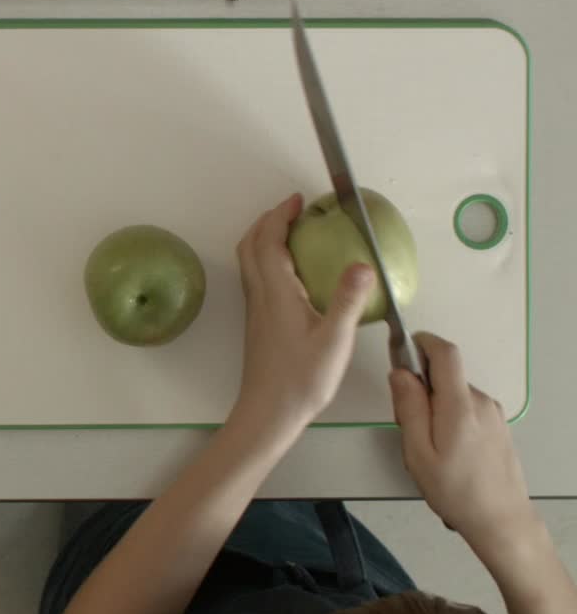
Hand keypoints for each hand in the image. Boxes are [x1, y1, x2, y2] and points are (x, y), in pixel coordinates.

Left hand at [231, 194, 375, 429]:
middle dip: (268, 221)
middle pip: (251, 245)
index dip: (280, 215)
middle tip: (294, 210)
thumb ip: (347, 300)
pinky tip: (293, 273)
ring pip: (250, 262)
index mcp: (276, 292)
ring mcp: (256, 310)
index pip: (268, 241)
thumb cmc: (301, 380)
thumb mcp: (334, 340)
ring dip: (265, 239)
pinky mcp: (259, 323)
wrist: (268, 413)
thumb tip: (363, 264)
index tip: (298, 200)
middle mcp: (260, 295)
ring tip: (292, 233)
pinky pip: (257, 278)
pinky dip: (268, 260)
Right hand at [391, 332, 534, 550]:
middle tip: (407, 424)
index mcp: (459, 405)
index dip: (421, 342)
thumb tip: (401, 373)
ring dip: (434, 407)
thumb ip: (408, 407)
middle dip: (420, 387)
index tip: (402, 348)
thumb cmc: (456, 491)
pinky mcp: (497, 426)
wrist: (501, 520)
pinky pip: (466, 409)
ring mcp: (493, 414)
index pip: (444, 353)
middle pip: (445, 375)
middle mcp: (481, 402)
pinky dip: (449, 418)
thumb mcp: (418, 452)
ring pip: (454, 394)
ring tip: (428, 447)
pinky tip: (445, 451)